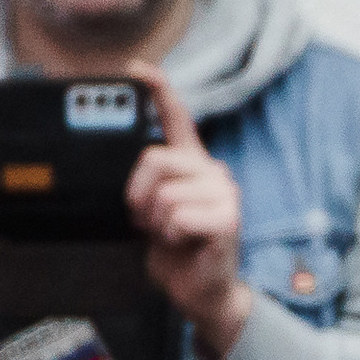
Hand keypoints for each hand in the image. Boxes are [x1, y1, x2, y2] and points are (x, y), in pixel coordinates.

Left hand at [125, 65, 248, 359]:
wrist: (202, 292)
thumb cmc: (178, 252)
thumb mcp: (154, 212)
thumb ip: (147, 186)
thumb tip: (132, 170)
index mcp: (193, 165)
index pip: (176, 118)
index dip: (157, 90)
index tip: (137, 68)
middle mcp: (212, 171)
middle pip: (155, 159)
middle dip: (139, 196)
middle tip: (150, 221)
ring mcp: (224, 193)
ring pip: (163, 193)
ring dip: (156, 223)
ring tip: (171, 236)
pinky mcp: (227, 218)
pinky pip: (177, 216)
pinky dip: (171, 236)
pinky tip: (185, 244)